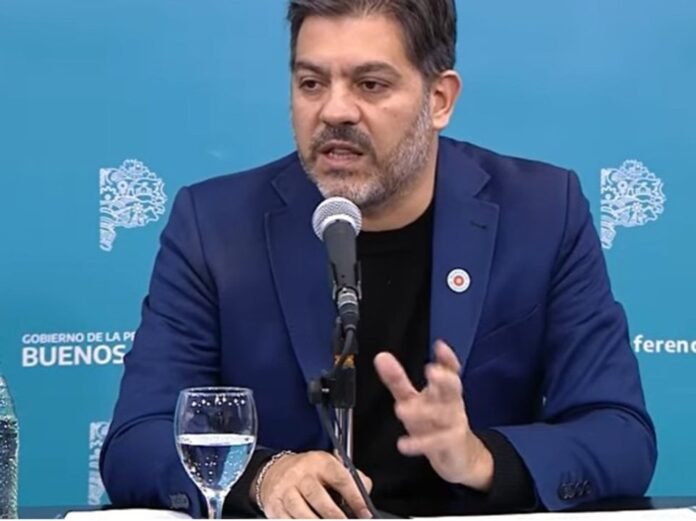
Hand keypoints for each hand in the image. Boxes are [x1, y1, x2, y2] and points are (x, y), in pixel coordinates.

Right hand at [253, 451, 372, 518]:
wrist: (274, 471)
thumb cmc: (309, 472)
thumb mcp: (329, 466)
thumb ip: (351, 478)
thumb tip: (365, 493)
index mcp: (320, 462)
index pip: (340, 478)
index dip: (355, 497)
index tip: (364, 512)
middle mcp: (301, 475)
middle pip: (318, 497)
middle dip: (335, 515)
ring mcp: (286, 490)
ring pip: (301, 511)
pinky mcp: (275, 505)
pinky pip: (288, 520)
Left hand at [374, 340, 493, 490]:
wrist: (459, 455)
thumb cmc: (434, 421)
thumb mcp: (412, 399)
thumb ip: (397, 380)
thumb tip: (381, 357)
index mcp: (443, 390)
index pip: (450, 370)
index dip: (447, 358)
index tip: (440, 346)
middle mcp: (451, 403)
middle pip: (452, 388)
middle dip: (444, 379)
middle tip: (431, 371)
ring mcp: (453, 424)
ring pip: (442, 415)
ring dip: (423, 411)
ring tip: (401, 409)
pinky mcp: (450, 444)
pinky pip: (436, 443)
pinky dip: (420, 443)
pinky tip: (404, 444)